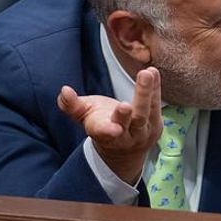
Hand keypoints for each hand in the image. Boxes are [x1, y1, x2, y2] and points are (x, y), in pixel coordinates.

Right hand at [57, 67, 162, 183]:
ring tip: (146, 73)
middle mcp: (126, 136)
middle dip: (129, 112)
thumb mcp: (84, 116)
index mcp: (104, 134)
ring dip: (146, 92)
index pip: (105, 133)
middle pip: (131, 122)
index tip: (113, 128)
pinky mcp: (156, 125)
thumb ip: (72, 105)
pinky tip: (153, 71)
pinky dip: (155, 87)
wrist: (124, 149)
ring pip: (146, 112)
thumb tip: (64, 90)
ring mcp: (143, 132)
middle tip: (126, 103)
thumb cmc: (101, 124)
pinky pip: (156, 104)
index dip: (108, 130)